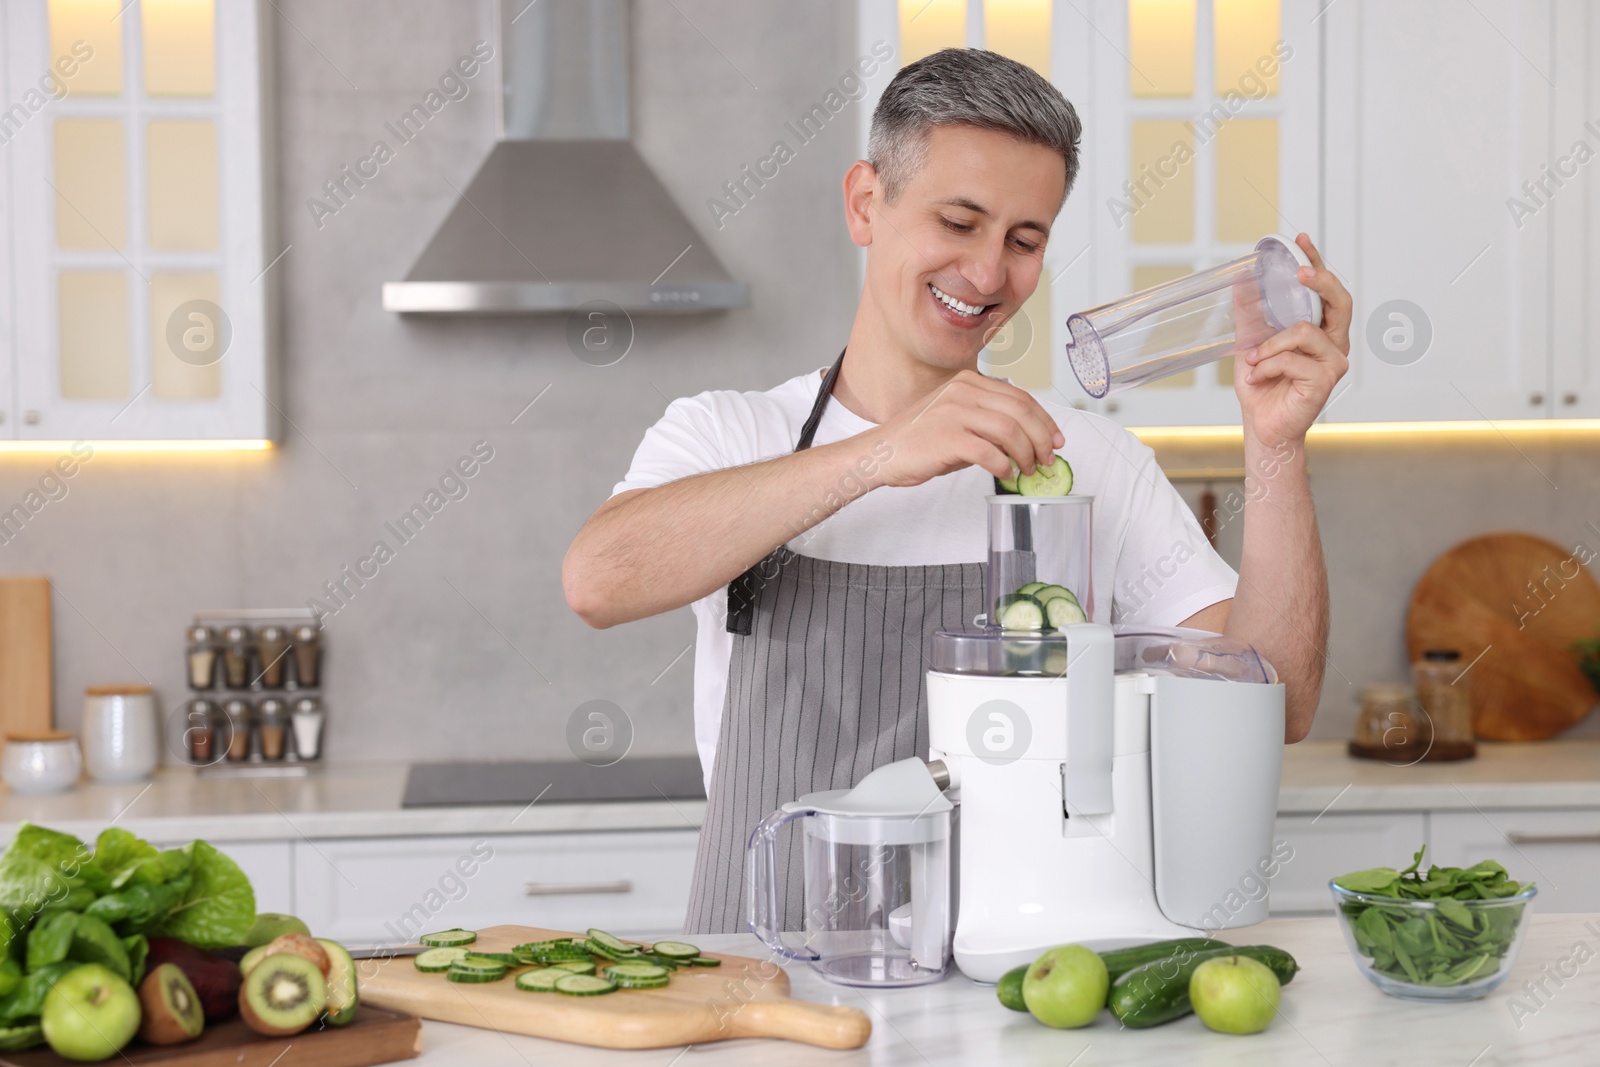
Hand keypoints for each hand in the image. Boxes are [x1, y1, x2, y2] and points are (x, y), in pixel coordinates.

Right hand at [865, 369, 1064, 488]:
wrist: (880, 453)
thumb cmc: (917, 440)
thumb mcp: (956, 419)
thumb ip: (987, 422)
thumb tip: (1025, 442)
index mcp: (967, 382)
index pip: (1019, 397)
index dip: (1044, 419)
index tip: (1056, 438)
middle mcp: (962, 391)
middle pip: (1020, 411)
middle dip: (1042, 438)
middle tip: (1048, 458)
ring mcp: (954, 412)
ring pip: (1010, 430)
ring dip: (1026, 453)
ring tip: (1027, 469)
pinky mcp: (947, 437)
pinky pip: (989, 452)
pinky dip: (1003, 465)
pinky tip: (1005, 473)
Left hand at [1234, 234, 1351, 449]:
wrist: (1262, 426)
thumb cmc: (1263, 388)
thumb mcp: (1250, 343)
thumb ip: (1250, 313)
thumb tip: (1241, 278)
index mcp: (1322, 331)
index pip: (1327, 291)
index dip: (1318, 263)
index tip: (1301, 241)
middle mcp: (1335, 344)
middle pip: (1339, 301)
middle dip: (1319, 281)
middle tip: (1299, 272)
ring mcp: (1334, 362)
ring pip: (1303, 331)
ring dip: (1269, 345)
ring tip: (1252, 360)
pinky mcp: (1324, 381)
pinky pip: (1291, 359)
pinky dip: (1266, 366)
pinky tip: (1258, 378)